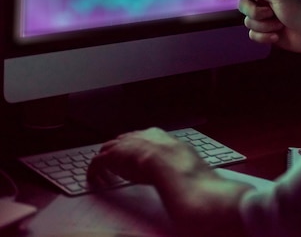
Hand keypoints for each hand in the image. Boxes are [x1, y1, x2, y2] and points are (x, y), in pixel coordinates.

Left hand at [87, 127, 205, 186]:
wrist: (171, 163)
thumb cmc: (182, 163)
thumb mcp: (184, 157)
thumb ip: (181, 158)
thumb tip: (191, 166)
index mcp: (156, 134)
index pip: (140, 138)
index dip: (135, 148)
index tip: (135, 157)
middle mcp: (138, 135)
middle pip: (122, 140)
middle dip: (117, 151)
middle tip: (116, 164)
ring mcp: (124, 145)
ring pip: (107, 149)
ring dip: (105, 161)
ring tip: (104, 173)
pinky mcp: (112, 156)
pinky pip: (97, 162)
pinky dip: (94, 171)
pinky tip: (95, 179)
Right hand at [218, 0, 300, 53]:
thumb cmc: (298, 10)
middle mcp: (265, 1)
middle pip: (243, 5)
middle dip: (255, 12)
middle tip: (269, 13)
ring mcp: (265, 17)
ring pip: (248, 21)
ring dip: (263, 25)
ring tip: (279, 25)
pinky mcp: (266, 32)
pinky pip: (253, 34)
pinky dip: (264, 36)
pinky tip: (277, 36)